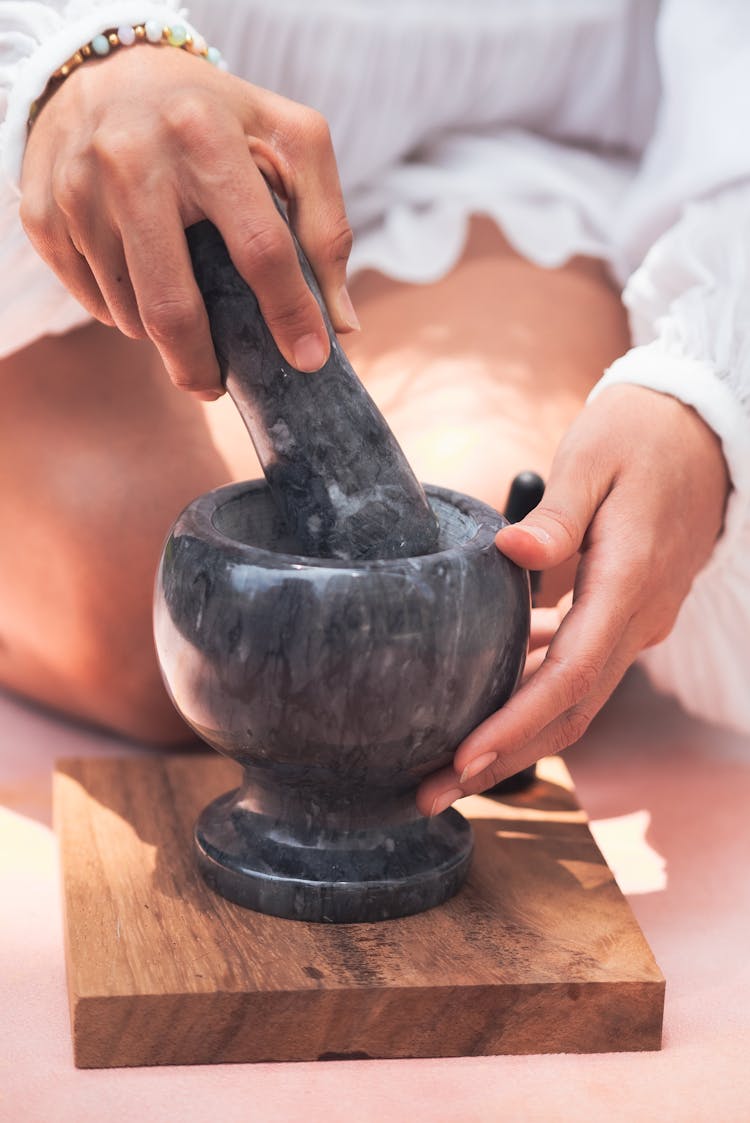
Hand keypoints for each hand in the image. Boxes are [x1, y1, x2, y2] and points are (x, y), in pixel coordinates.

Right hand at [20, 44, 357, 398]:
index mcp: (205, 135)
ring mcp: (79, 189)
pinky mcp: (44, 213)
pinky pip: (91, 301)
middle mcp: (133, 159)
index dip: (289, 313)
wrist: (109, 69)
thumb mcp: (289, 141)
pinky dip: (122, 309)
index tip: (311, 361)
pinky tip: (140, 277)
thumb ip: (326, 227)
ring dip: (161, 332)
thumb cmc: (217, 116)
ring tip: (181, 300)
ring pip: (129, 312)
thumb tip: (340, 327)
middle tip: (218, 386)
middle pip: (173, 306)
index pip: (259, 247)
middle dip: (201, 365)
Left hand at [417, 384, 729, 815]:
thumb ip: (557, 514)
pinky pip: (578, 673)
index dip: (516, 725)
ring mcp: (636, 624)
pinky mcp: (624, 617)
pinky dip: (533, 700)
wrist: (703, 434)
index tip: (462, 758)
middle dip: (503, 759)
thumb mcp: (594, 459)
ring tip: (446, 767)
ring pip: (574, 702)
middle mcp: (638, 619)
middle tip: (431, 792)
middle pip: (569, 710)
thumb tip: (510, 549)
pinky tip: (485, 705)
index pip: (570, 676)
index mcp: (629, 584)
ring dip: (514, 740)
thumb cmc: (641, 436)